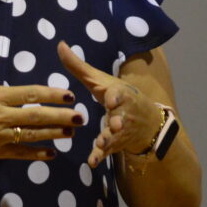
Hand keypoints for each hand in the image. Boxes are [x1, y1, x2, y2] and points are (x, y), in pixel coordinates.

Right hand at [0, 34, 80, 165]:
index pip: (30, 94)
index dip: (52, 94)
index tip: (69, 95)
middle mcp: (0, 117)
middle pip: (36, 116)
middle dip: (61, 116)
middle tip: (81, 117)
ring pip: (32, 135)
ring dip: (54, 134)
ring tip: (72, 132)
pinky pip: (20, 153)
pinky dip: (36, 154)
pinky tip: (51, 153)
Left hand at [57, 41, 158, 167]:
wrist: (146, 121)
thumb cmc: (117, 96)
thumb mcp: (100, 81)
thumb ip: (78, 66)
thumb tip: (59, 44)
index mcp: (120, 95)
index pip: (120, 94)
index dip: (116, 97)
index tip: (111, 100)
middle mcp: (123, 113)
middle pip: (121, 117)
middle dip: (118, 121)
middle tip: (114, 124)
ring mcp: (121, 130)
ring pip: (115, 135)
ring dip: (109, 139)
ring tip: (102, 143)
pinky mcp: (117, 144)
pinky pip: (109, 152)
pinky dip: (101, 156)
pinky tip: (92, 162)